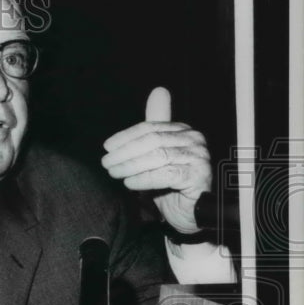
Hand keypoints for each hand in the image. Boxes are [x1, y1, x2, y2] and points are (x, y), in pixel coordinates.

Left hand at [101, 87, 211, 233]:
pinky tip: (129, 183)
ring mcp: (199, 158)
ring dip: (130, 165)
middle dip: (125, 151)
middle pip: (152, 140)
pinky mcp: (198, 176)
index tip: (107, 147)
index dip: (126, 137)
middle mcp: (194, 141)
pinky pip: (166, 174)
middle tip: (106, 162)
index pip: (150, 128)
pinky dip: (144, 178)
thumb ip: (151, 130)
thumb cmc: (169, 185)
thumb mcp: (156, 156)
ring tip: (114, 172)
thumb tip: (159, 91)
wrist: (187, 214)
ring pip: (157, 156)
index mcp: (183, 132)